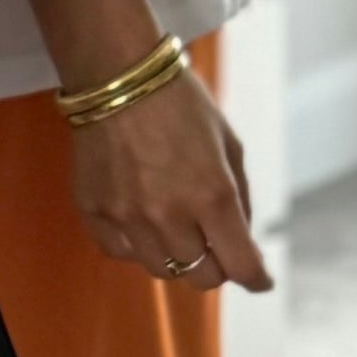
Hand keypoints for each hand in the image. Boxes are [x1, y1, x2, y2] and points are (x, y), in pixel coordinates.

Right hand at [68, 68, 268, 291]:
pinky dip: (137, 246)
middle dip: (218, 268)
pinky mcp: (96, 212)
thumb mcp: (229, 144)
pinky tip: (142, 220)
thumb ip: (239, 198)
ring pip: (161, 270)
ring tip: (176, 224)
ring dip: (177, 257)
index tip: (261, 280)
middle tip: (216, 247)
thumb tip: (241, 240)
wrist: (117, 76)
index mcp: (213, 195)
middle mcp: (170, 214)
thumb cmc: (181, 103)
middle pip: (202, 278)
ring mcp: (128, 217)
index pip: (241, 266)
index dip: (257, 279)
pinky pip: (122, 252)